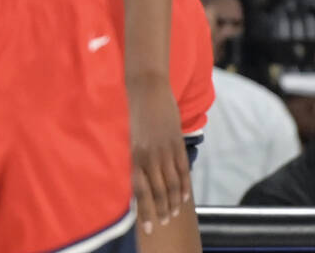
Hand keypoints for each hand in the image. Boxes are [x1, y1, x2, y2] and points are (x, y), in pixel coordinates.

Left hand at [126, 73, 188, 236]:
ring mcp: (164, 150)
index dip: (144, 210)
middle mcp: (148, 155)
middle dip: (160, 210)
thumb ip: (134, 157)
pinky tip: (184, 196)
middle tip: (162, 223)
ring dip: (173, 202)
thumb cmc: (134, 113)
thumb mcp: (130, 137)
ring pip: (172, 184)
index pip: (139, 190)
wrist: (146, 88)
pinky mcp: (175, 142)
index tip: (147, 225)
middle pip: (157, 192)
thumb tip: (138, 178)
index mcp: (133, 155)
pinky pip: (182, 169)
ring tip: (173, 214)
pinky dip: (184, 185)